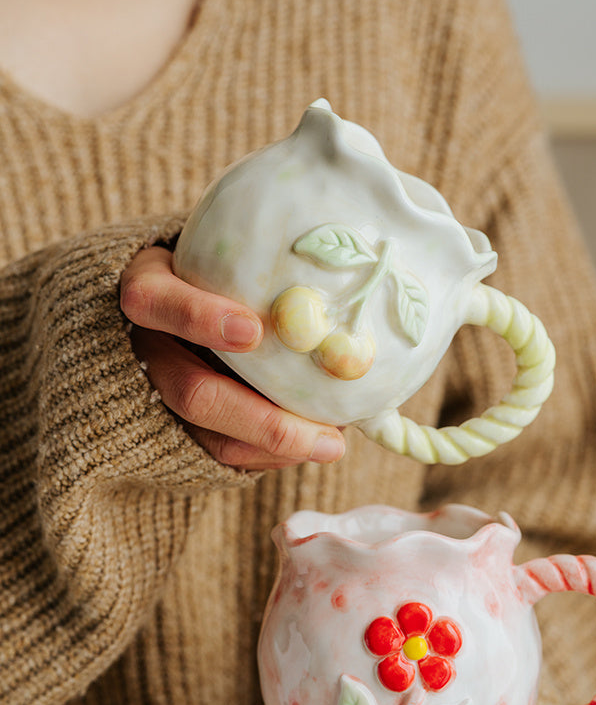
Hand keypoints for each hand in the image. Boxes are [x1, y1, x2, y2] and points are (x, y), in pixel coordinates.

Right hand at [120, 247, 345, 469]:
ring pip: (209, 435)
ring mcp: (156, 393)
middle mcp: (143, 347)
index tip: (253, 331)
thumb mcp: (230, 249)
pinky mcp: (176, 428)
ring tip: (331, 445)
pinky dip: (269, 454)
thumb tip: (344, 278)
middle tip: (328, 435)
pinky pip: (222, 452)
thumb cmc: (220, 268)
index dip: (197, 317)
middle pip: (190, 393)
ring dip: (275, 447)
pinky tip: (311, 444)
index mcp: (148, 290)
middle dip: (264, 420)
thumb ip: (263, 260)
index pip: (153, 301)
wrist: (185, 297)